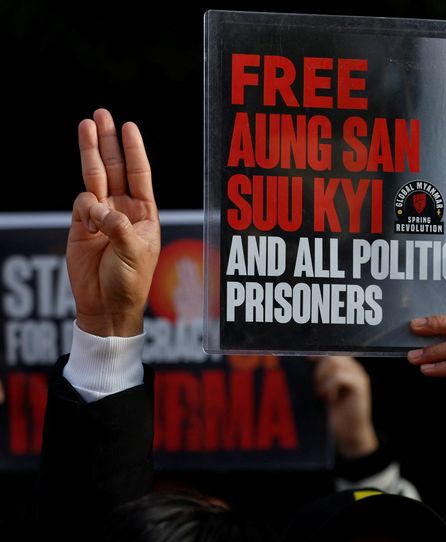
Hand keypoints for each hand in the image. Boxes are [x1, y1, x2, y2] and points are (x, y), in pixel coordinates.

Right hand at [68, 109, 159, 336]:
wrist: (107, 305)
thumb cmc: (130, 281)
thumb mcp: (133, 252)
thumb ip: (118, 227)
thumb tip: (99, 207)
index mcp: (145, 213)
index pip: (140, 174)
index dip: (134, 150)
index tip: (130, 127)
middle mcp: (123, 209)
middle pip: (115, 168)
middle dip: (109, 141)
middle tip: (102, 114)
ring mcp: (101, 215)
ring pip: (94, 177)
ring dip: (90, 152)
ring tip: (86, 124)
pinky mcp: (80, 226)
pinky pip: (80, 204)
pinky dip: (84, 206)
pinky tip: (89, 221)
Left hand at [314, 357, 377, 458]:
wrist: (349, 433)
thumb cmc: (336, 414)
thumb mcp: (324, 392)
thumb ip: (319, 377)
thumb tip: (304, 364)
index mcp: (346, 368)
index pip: (331, 352)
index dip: (318, 355)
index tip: (306, 361)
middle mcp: (354, 369)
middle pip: (332, 355)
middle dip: (318, 369)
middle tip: (315, 386)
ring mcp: (358, 376)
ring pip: (335, 364)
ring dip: (323, 378)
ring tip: (321, 393)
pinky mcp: (360, 386)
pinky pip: (340, 377)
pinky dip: (330, 387)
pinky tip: (329, 399)